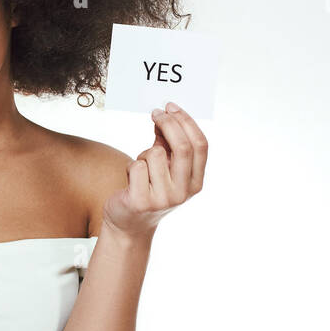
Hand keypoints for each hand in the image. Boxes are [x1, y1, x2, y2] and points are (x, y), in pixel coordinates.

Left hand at [103, 101, 207, 238]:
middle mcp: (184, 192)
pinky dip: (130, 167)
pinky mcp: (141, 201)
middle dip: (168, 123)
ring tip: (140, 169)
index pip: (200, 146)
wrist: (129, 223)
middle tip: (156, 112)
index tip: (171, 107)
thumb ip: (168, 144)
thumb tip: (164, 115)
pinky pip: (136, 166)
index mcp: (195, 183)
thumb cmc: (148, 189)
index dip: (187, 122)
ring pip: (154, 154)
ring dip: (143, 154)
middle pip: (181, 147)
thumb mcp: (164, 168)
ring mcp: (163, 199)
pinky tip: (130, 180)